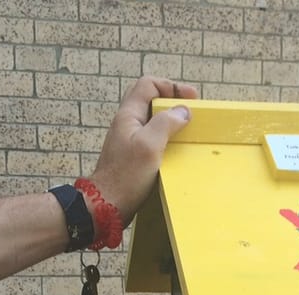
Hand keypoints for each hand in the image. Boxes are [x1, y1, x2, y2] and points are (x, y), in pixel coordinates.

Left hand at [89, 76, 198, 224]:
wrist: (106, 206)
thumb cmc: (126, 176)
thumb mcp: (149, 146)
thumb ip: (166, 124)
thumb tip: (183, 111)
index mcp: (128, 115)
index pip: (148, 85)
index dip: (171, 86)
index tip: (191, 99)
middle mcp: (127, 124)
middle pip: (151, 100)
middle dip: (172, 102)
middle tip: (191, 113)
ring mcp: (129, 140)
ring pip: (152, 120)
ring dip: (171, 121)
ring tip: (187, 131)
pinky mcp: (133, 156)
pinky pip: (152, 138)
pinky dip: (166, 138)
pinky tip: (175, 150)